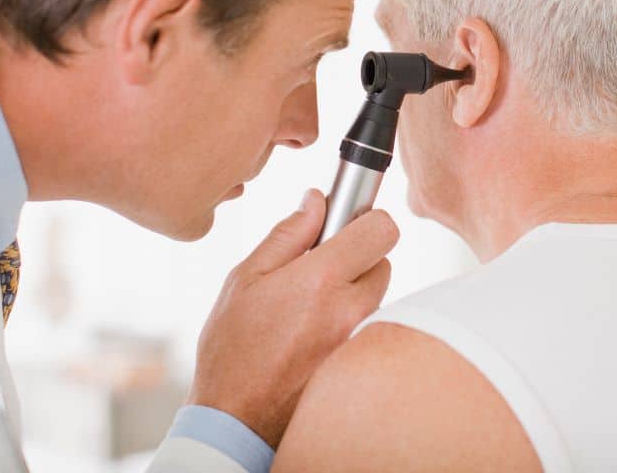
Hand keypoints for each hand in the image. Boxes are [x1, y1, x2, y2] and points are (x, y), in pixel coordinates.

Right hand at [186, 189, 398, 446]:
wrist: (236, 416)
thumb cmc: (233, 347)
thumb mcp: (246, 277)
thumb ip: (288, 234)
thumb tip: (317, 200)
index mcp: (320, 280)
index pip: (382, 229)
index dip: (366, 218)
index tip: (345, 222)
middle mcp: (349, 309)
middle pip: (383, 259)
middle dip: (358, 254)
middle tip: (319, 266)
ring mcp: (359, 339)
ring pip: (377, 293)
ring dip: (354, 288)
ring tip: (311, 303)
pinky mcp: (360, 361)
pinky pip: (369, 323)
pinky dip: (351, 317)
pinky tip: (316, 329)